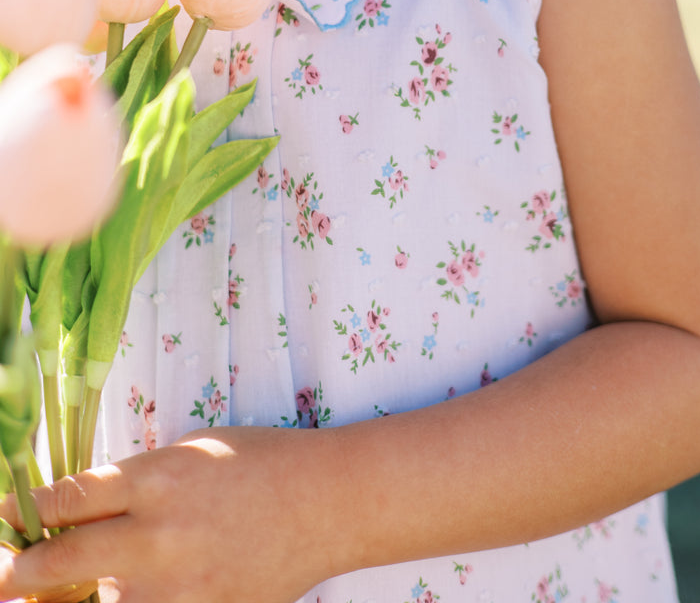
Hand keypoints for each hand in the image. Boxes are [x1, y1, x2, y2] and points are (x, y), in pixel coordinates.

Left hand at [0, 427, 343, 602]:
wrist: (325, 503)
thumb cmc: (257, 462)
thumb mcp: (188, 452)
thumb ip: (132, 482)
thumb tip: (73, 513)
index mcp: (156, 478)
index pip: (66, 499)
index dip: (23, 511)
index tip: (4, 516)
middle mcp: (159, 534)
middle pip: (59, 562)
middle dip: (20, 572)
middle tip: (5, 574)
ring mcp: (178, 586)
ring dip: (76, 598)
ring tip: (73, 587)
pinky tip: (137, 590)